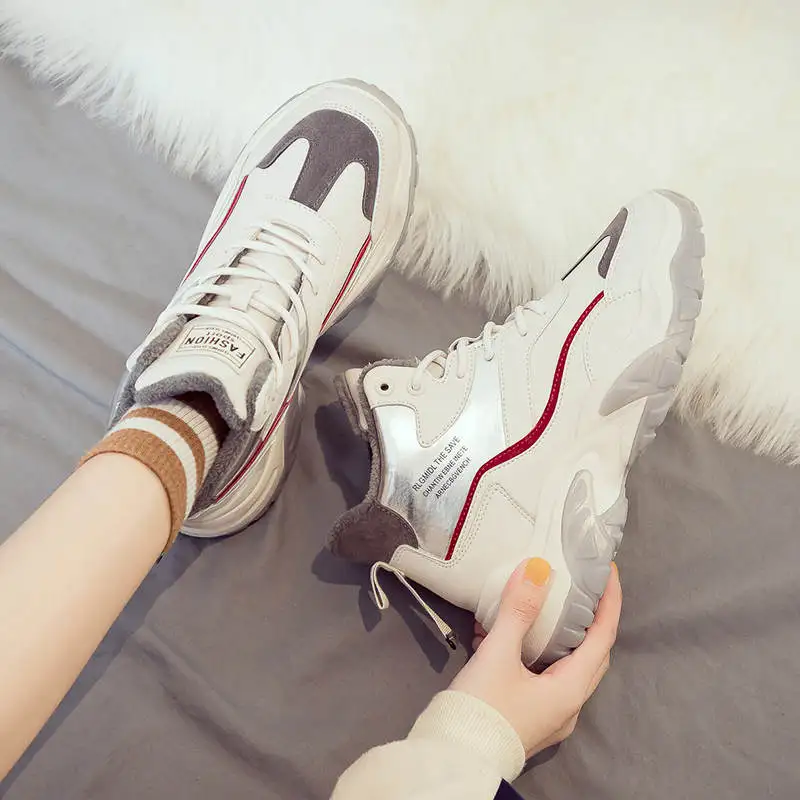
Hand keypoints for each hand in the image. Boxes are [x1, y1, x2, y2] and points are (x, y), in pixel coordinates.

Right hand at [450, 558, 621, 757]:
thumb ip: (518, 610)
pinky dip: (535, 651)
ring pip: (566, 666)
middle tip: (581, 587)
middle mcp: (569, 705)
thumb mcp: (498, 654)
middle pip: (591, 653)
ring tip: (544, 604)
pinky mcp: (530, 718)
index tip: (608, 572)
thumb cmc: (483, 707)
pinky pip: (544, 676)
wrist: (456, 758)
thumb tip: (538, 569)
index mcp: (572, 689)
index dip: (609, 602)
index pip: (603, 637)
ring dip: (560, 635)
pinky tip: (505, 634)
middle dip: (590, 618)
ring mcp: (551, 716)